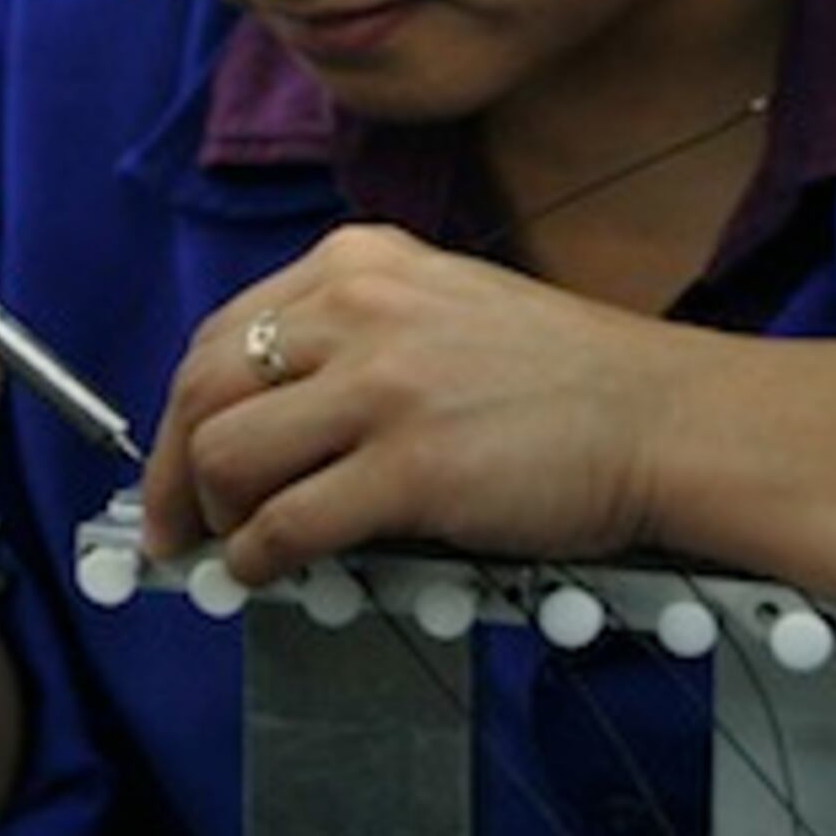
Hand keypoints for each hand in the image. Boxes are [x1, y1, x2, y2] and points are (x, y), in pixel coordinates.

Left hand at [142, 226, 684, 584]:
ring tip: (237, 549)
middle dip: (169, 473)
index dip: (183, 413)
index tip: (175, 460)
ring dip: (215, 517)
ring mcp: (383, 386)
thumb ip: (352, 346)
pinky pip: (285, 526)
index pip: (223, 335)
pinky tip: (274, 572)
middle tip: (171, 527)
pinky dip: (258, 560)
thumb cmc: (571, 380)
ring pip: (224, 455)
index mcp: (361, 263)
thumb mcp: (443, 311)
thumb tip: (262, 429)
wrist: (666, 417)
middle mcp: (359, 308)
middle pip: (202, 389)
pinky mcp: (410, 467)